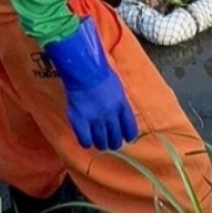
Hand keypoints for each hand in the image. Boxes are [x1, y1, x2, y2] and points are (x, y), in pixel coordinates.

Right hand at [43, 17, 138, 150]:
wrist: (82, 69)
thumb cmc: (100, 73)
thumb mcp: (118, 88)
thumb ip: (121, 104)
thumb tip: (122, 117)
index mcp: (122, 106)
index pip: (130, 130)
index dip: (128, 136)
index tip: (125, 138)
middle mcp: (111, 115)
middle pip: (116, 140)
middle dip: (113, 142)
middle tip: (109, 140)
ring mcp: (95, 119)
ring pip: (101, 143)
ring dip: (100, 143)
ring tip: (97, 140)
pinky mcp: (80, 122)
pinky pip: (85, 141)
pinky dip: (86, 142)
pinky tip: (85, 138)